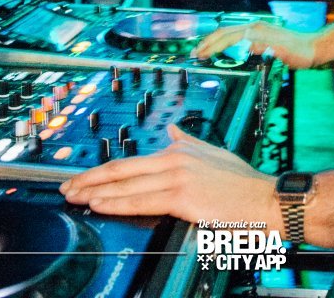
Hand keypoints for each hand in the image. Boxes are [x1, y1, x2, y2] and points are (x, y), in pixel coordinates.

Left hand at [59, 125, 279, 225]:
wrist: (267, 199)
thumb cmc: (244, 183)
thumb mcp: (214, 153)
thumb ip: (190, 142)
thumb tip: (173, 129)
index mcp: (180, 149)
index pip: (131, 160)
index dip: (103, 170)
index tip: (83, 177)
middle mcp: (175, 159)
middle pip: (122, 169)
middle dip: (89, 179)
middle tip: (66, 187)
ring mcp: (177, 177)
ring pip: (126, 185)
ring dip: (96, 192)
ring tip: (75, 197)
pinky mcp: (183, 197)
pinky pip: (141, 201)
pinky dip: (116, 203)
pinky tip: (99, 204)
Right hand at [192, 20, 319, 68]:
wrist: (313, 48)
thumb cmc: (300, 52)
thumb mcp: (283, 51)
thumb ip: (265, 47)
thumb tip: (246, 44)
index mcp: (256, 31)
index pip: (228, 37)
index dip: (212, 46)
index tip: (200, 55)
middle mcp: (254, 27)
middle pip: (224, 32)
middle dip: (207, 42)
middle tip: (193, 54)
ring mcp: (256, 30)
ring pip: (228, 33)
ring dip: (213, 41)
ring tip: (201, 50)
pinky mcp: (258, 35)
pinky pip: (235, 36)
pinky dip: (222, 42)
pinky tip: (220, 48)